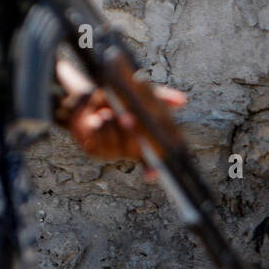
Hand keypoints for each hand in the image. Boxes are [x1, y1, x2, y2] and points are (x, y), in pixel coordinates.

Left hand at [62, 84, 187, 175]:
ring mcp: (113, 152)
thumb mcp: (139, 94)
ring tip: (107, 112)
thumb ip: (161, 98)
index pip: (156, 158)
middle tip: (127, 117)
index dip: (154, 168)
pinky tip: (97, 118)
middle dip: (131, 134)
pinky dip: (99, 127)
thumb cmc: (118, 99)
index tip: (151, 174)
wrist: (86, 99)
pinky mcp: (94, 150)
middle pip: (135, 149)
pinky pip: (99, 141)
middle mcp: (131, 150)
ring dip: (112, 126)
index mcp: (147, 141)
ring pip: (116, 145)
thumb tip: (182, 101)